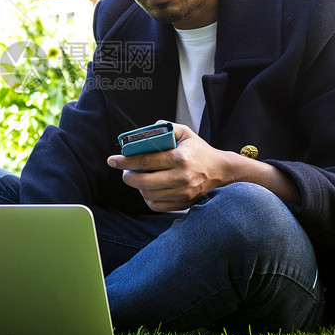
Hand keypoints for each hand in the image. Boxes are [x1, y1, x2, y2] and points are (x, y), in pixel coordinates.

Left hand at [107, 121, 301, 211]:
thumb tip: (146, 130)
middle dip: (128, 177)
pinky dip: (148, 199)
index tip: (112, 160)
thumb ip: (166, 128)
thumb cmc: (200, 150)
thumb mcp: (185, 133)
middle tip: (125, 172)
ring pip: (148, 195)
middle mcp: (180, 177)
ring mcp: (182, 193)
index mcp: (179, 158)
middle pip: (143, 182)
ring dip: (138, 187)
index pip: (145, 161)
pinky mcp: (183, 204)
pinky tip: (148, 189)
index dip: (125, 161)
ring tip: (138, 179)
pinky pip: (157, 206)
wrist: (222, 171)